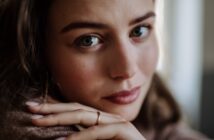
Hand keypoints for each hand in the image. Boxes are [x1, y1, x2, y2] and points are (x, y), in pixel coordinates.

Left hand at [26, 101, 144, 139]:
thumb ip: (84, 136)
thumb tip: (61, 136)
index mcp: (100, 121)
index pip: (74, 109)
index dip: (54, 107)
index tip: (36, 108)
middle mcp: (106, 118)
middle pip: (75, 108)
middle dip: (51, 108)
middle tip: (30, 107)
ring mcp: (116, 122)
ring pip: (84, 115)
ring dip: (59, 118)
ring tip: (38, 121)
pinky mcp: (123, 131)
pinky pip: (97, 132)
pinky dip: (79, 137)